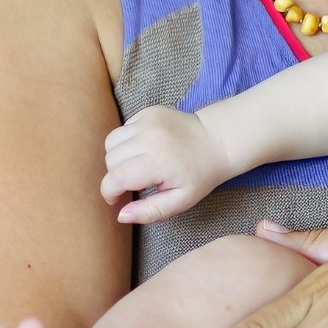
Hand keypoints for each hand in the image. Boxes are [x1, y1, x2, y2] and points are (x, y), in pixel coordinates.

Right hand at [100, 107, 225, 224]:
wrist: (218, 141)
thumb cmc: (200, 176)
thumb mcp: (180, 201)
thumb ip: (150, 211)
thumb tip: (121, 215)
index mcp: (158, 162)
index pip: (114, 179)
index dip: (109, 193)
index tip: (117, 199)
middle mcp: (149, 138)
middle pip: (110, 160)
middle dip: (116, 176)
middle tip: (133, 183)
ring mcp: (148, 121)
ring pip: (111, 142)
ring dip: (117, 157)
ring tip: (136, 166)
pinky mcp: (149, 111)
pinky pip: (123, 129)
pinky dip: (126, 141)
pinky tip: (144, 149)